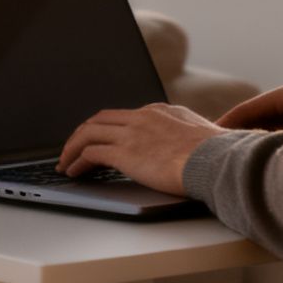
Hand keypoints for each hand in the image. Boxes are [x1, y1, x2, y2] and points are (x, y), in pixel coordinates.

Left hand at [57, 103, 224, 195]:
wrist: (217, 159)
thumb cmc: (217, 154)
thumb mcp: (200, 135)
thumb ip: (185, 137)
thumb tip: (188, 149)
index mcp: (159, 111)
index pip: (124, 116)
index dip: (107, 128)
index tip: (100, 139)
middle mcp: (142, 117)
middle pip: (100, 119)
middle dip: (82, 133)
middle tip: (73, 147)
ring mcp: (132, 133)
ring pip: (88, 133)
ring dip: (72, 147)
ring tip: (65, 161)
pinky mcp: (125, 153)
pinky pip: (90, 154)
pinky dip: (77, 161)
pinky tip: (73, 171)